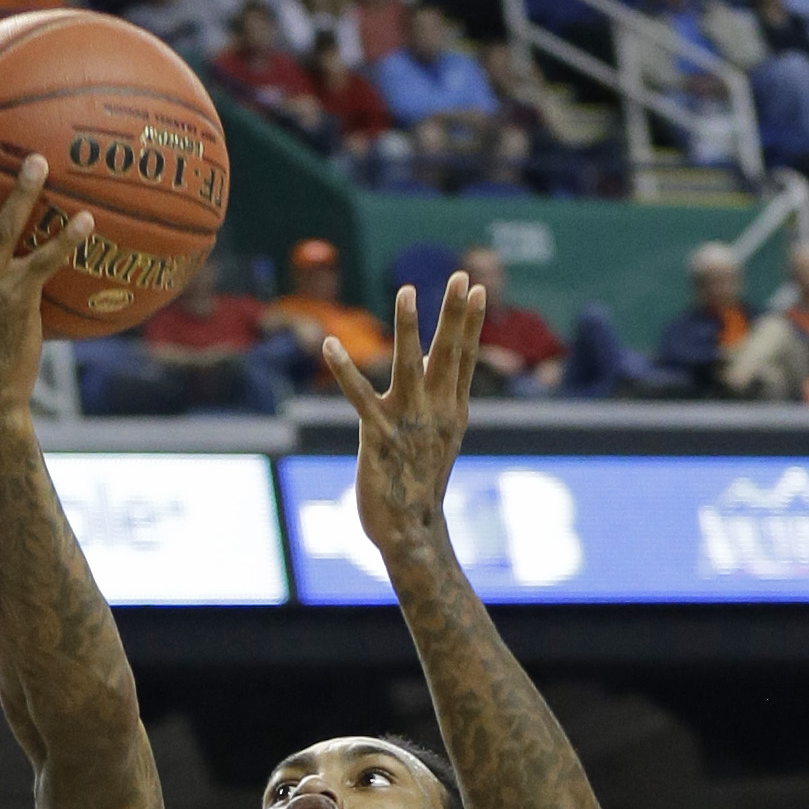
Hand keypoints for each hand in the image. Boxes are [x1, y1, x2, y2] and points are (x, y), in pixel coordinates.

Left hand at [321, 272, 484, 561]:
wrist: (410, 533)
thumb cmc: (420, 485)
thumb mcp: (439, 440)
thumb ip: (438, 401)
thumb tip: (430, 364)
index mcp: (452, 412)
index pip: (465, 359)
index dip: (471, 323)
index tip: (478, 288)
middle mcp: (436, 414)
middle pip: (449, 354)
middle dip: (456, 314)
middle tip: (465, 275)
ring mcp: (408, 424)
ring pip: (409, 366)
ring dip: (409, 328)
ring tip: (407, 290)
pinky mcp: (378, 437)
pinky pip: (359, 397)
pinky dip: (344, 369)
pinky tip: (329, 344)